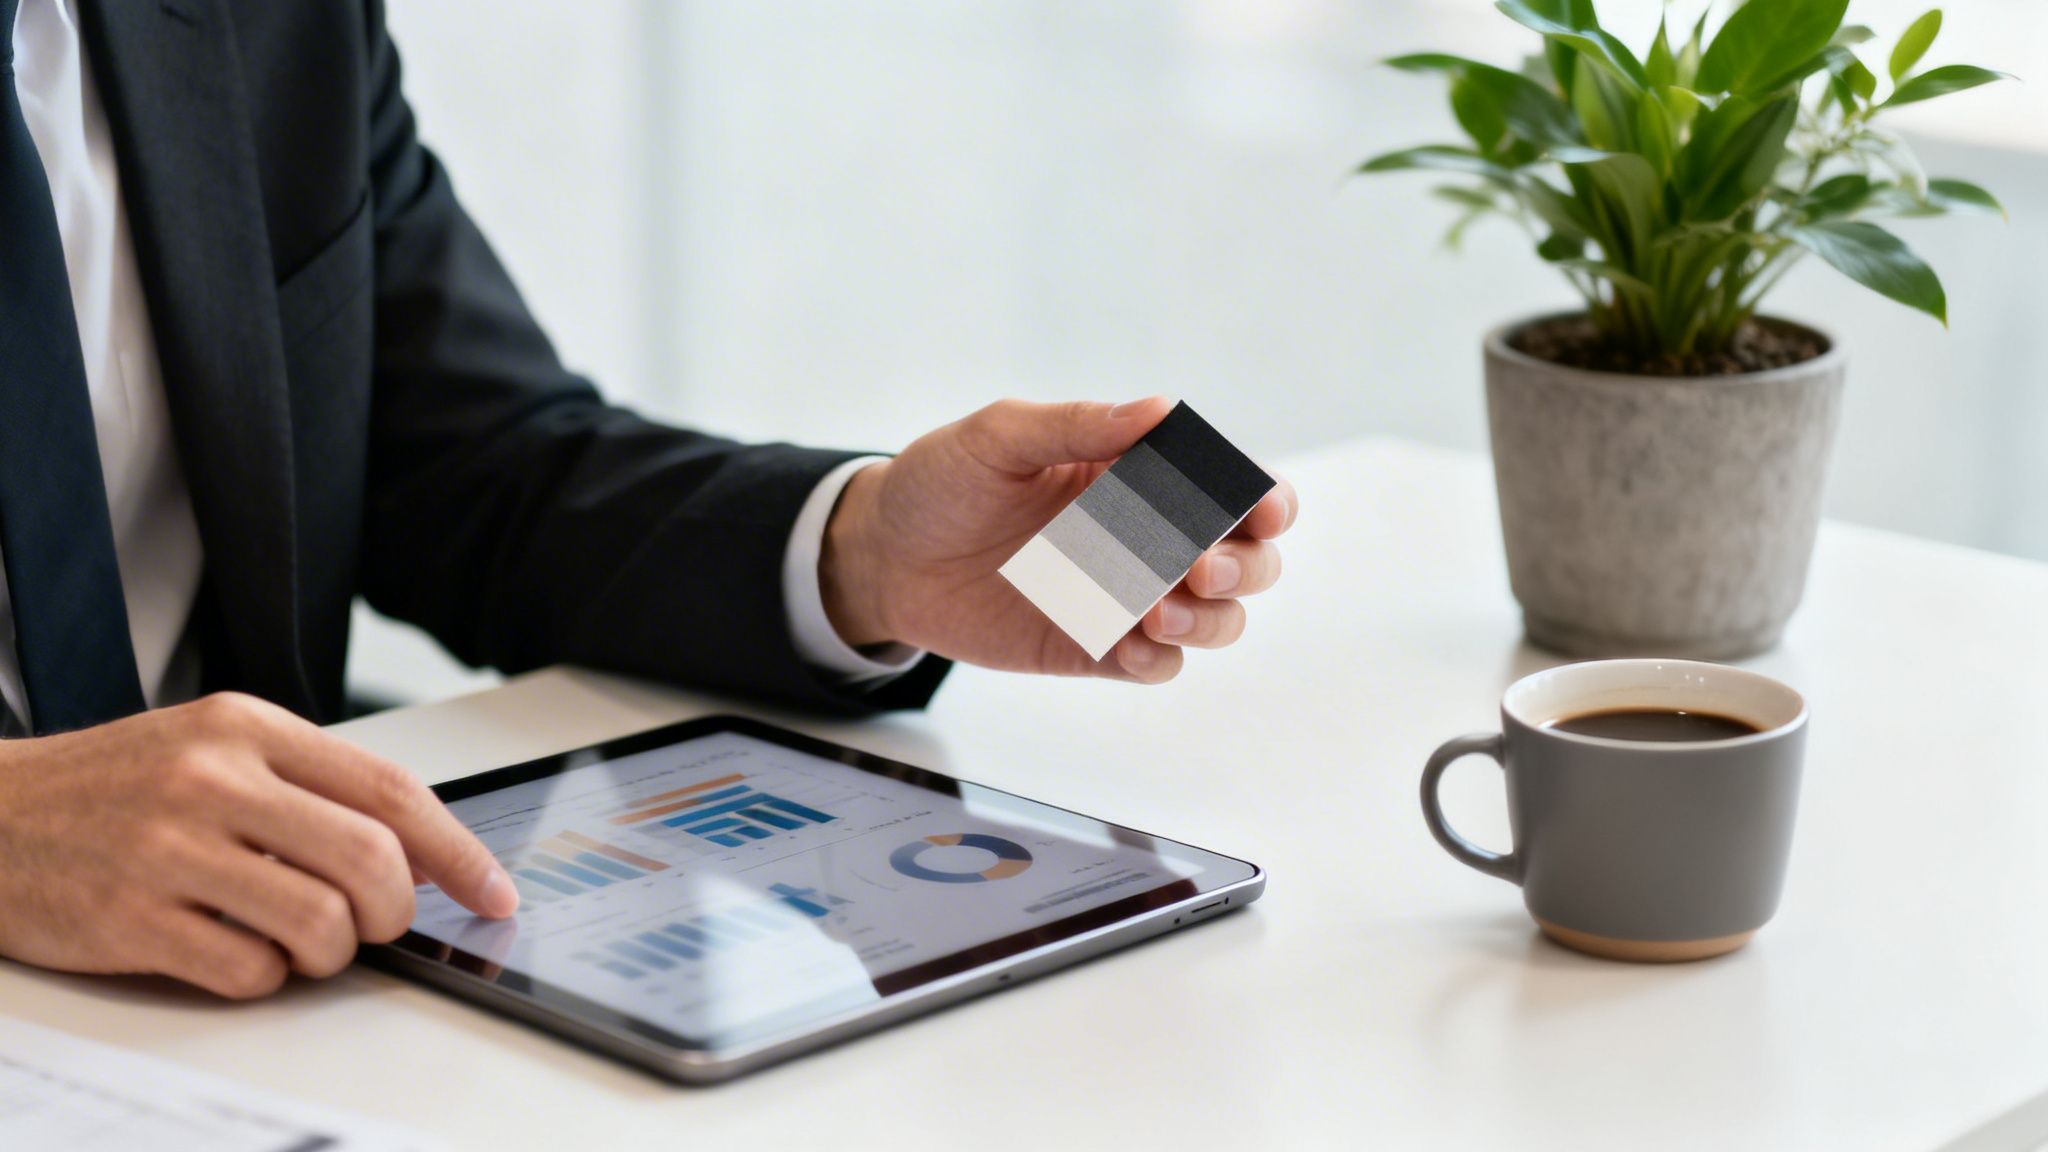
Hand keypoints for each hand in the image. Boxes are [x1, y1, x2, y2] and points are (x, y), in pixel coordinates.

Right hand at [0, 693, 515, 997]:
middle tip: (377, 925)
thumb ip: (311, 787)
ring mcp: (170, 849)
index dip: (457, 852)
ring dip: (333, 954)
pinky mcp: (131, 919)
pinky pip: (250, 971)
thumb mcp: (215, 750)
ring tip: (302, 942)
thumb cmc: (116, 787)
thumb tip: (420, 853)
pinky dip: (264, 977)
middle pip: (371, 861)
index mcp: (249, 728)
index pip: (390, 790)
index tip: (494, 892)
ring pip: (322, 924)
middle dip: (395, 913)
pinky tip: (236, 952)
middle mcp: (214, 780)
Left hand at [821, 397, 1295, 682]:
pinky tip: (1129, 644)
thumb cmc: (940, 484)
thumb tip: (1160, 409)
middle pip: (1247, 559)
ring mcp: (1125, 597)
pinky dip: (1157, 659)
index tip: (1260, 509)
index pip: (1228, 487)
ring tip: (1158, 611)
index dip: (1261, 499)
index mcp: (1138, 475)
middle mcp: (1146, 537)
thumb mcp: (999, 438)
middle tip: (1197, 566)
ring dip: (1209, 618)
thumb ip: (1078, 426)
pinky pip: (1154, 664)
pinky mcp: (1093, 647)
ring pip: (1214, 619)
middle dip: (1244, 565)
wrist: (882, 557)